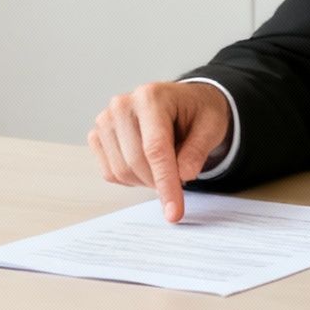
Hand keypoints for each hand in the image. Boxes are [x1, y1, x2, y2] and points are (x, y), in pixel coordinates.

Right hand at [90, 81, 231, 222]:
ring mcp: (106, 120)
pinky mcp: (98, 135)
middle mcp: (122, 105)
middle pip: (136, 163)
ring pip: (121, 171)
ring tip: (164, 164)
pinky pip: (110, 173)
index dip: (165, 183)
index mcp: (151, 97)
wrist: (181, 103)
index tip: (174, 212)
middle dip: (159, 182)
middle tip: (180, 177)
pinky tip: (146, 164)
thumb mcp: (211, 127)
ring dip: (146, 180)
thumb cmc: (196, 113)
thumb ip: (198, 151)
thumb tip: (183, 175)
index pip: (155, 148)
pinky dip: (131, 178)